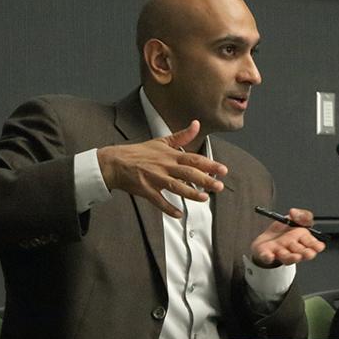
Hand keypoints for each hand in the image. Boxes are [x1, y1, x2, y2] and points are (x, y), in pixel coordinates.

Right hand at [97, 120, 226, 217]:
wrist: (115, 162)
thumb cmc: (139, 152)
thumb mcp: (161, 141)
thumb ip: (182, 136)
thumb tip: (196, 124)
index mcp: (170, 155)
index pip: (194, 159)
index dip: (209, 164)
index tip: (223, 170)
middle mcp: (164, 166)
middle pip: (188, 173)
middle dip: (205, 180)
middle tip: (219, 186)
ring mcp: (155, 178)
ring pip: (175, 186)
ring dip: (190, 193)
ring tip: (204, 198)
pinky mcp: (145, 189)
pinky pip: (158, 200)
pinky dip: (168, 208)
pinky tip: (178, 214)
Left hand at [250, 207, 325, 267]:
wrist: (266, 238)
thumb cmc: (283, 231)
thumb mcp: (294, 219)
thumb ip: (301, 215)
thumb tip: (294, 212)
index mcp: (302, 240)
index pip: (312, 244)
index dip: (316, 246)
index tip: (319, 246)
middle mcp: (292, 249)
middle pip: (301, 253)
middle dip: (306, 253)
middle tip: (308, 253)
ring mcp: (280, 253)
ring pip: (287, 257)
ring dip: (291, 257)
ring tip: (296, 257)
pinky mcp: (267, 255)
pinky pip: (267, 257)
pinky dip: (268, 257)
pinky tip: (270, 256)